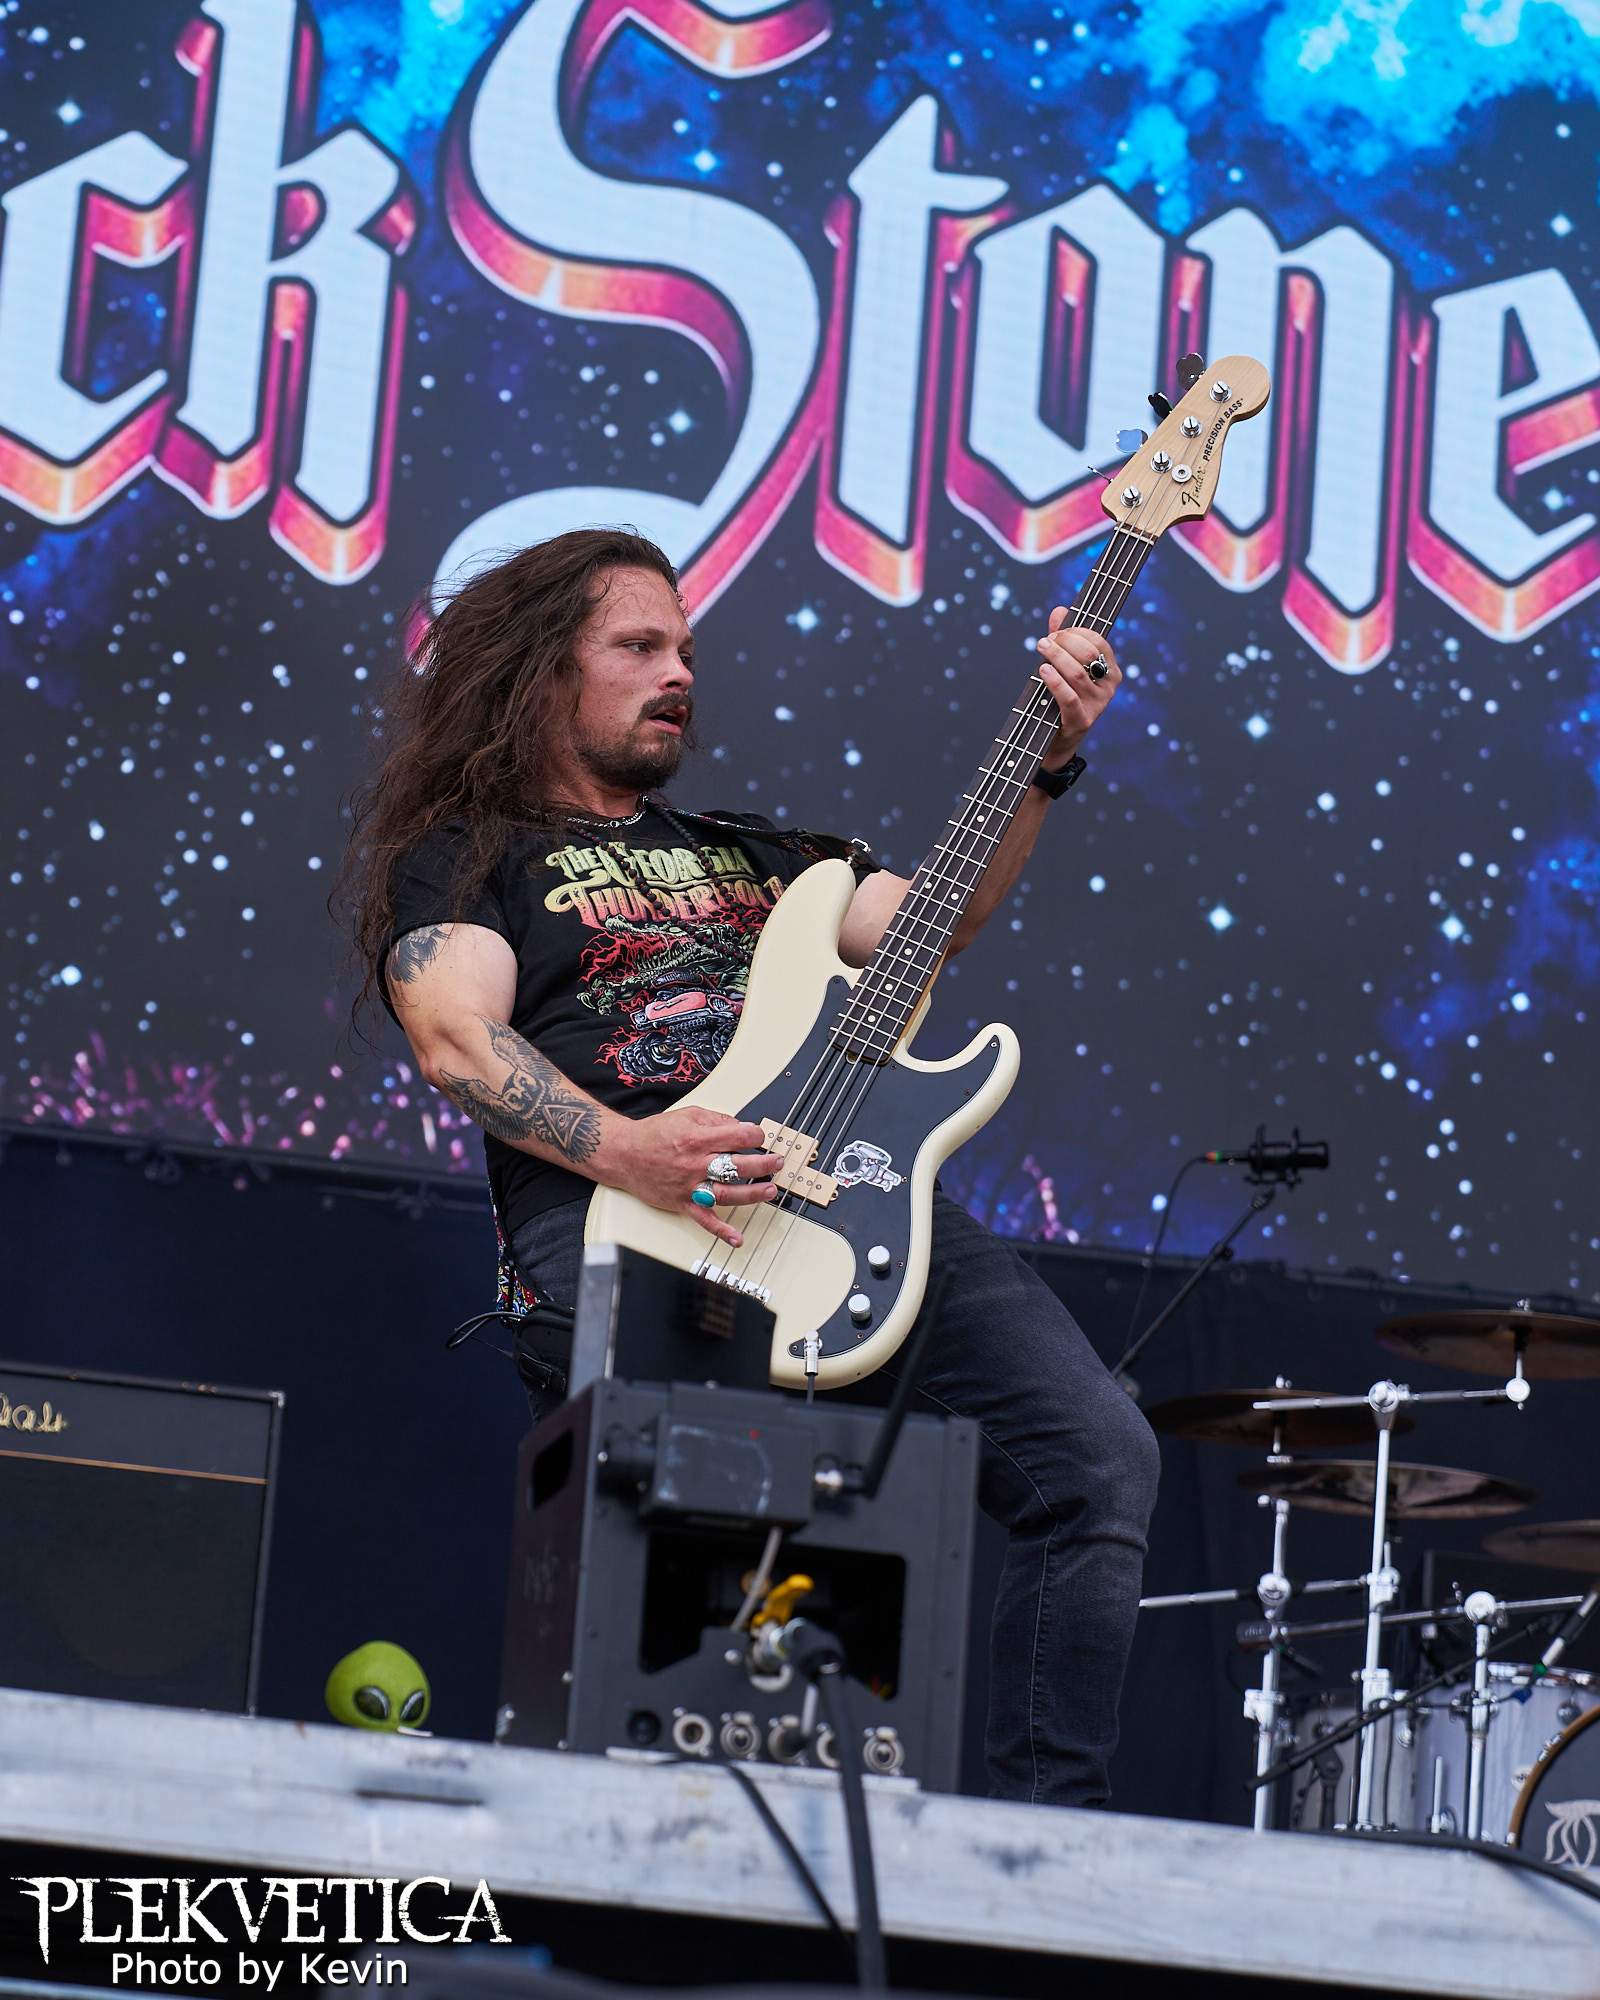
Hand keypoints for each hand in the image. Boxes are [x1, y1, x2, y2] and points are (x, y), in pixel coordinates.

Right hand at [608, 1105, 782, 1247]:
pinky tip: (737, 1239)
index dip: (755, 1134)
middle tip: (777, 1162)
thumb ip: (715, 1120)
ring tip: (770, 1191)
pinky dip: (721, 1232)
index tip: (760, 1135)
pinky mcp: (683, 1203)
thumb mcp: (687, 1115)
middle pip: (738, 1166)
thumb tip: (739, 1126)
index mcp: (698, 1139)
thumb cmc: (654, 1135)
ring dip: (752, 1194)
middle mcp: (696, 1164)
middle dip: (763, 1163)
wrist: (624, 1154)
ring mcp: (690, 1186)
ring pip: (727, 1193)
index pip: (737, 1136)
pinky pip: (704, 1220)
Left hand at [1034, 611, 1120, 768]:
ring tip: (1041, 648)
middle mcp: (1109, 686)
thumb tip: (1060, 610)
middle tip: (1045, 641)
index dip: (1077, 632)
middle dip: (1064, 642)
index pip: (1098, 641)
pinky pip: (1068, 697)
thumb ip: (1063, 639)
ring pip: (1076, 674)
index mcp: (1111, 670)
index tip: (1056, 631)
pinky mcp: (1082, 720)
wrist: (1054, 739)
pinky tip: (1043, 670)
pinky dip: (1054, 681)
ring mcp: (1098, 704)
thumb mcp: (1062, 667)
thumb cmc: (1059, 698)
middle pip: (1088, 655)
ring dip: (1056, 657)